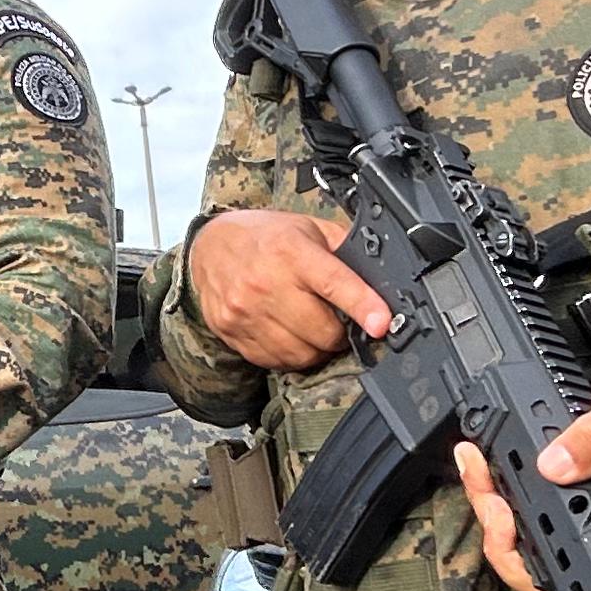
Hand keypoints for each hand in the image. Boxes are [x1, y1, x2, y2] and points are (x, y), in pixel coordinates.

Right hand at [186, 209, 393, 372]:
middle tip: (338, 319)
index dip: (362, 305)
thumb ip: (343, 250)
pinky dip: (291, 354)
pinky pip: (277, 362)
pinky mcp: (232, 333)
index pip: (332, 283)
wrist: (208, 247)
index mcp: (289, 251)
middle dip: (341, 331)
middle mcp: (265, 283)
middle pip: (323, 331)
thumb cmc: (264, 237)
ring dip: (317, 348)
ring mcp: (245, 312)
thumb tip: (381, 278)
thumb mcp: (307, 228)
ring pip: (302, 354)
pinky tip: (288, 333)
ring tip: (312, 326)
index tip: (381, 323)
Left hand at [453, 361, 590, 590]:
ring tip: (477, 470)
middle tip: (490, 498)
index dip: (542, 577)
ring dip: (490, 513)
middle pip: (542, 573)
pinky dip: (494, 495)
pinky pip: (519, 520)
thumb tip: (554, 467)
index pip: (587, 581)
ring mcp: (579, 532)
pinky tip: (480, 466)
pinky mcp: (559, 512)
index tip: (514, 538)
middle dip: (504, 541)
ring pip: (522, 548)